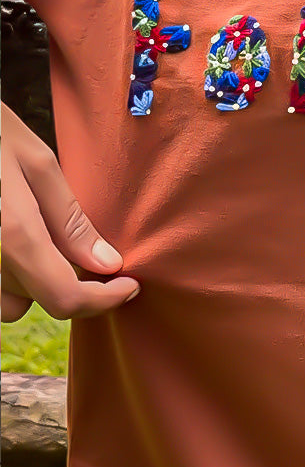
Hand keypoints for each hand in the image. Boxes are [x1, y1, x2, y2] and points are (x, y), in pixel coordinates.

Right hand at [1, 101, 139, 321]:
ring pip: (4, 301)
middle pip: (32, 301)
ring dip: (26, 279)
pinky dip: (3, 269)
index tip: (129, 285)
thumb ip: (69, 221)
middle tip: (75, 240)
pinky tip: (10, 230)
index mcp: (12, 234)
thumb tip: (107, 265)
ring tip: (32, 228)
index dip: (103, 300)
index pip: (64, 298)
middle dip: (62, 279)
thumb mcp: (37, 165)